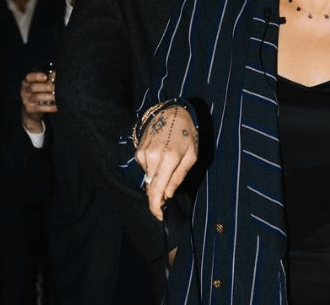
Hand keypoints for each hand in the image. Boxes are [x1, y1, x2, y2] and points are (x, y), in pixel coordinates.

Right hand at [21, 71, 56, 132]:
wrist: (34, 110)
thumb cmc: (40, 93)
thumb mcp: (42, 85)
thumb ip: (48, 79)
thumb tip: (56, 74)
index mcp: (27, 82)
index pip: (28, 77)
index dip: (36, 76)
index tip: (45, 77)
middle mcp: (24, 91)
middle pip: (33, 87)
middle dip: (46, 87)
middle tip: (56, 88)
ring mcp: (26, 100)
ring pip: (37, 97)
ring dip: (49, 97)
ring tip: (58, 97)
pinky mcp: (29, 109)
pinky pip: (39, 108)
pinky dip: (49, 108)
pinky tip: (56, 107)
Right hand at [135, 106, 197, 220]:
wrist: (172, 112)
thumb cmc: (187, 134)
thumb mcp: (192, 156)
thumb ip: (179, 177)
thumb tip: (168, 195)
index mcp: (168, 159)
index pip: (156, 190)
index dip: (156, 207)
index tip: (160, 216)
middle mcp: (151, 157)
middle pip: (151, 187)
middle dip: (160, 194)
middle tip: (171, 192)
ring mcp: (142, 153)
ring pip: (149, 178)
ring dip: (158, 178)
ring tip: (171, 161)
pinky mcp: (138, 151)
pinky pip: (145, 168)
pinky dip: (154, 168)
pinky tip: (162, 155)